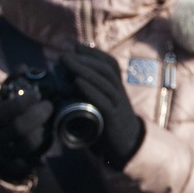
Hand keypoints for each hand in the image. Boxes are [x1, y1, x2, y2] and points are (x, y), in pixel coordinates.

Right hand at [0, 73, 55, 180]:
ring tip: (51, 118)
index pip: (6, 110)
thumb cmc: (4, 118)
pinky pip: (37, 157)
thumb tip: (24, 66)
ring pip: (30, 144)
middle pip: (19, 128)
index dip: (23, 101)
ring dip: (45, 129)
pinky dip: (46, 143)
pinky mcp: (20, 165)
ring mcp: (8, 154)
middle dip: (38, 114)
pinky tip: (50, 132)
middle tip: (49, 105)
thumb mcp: (3, 100)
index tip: (36, 94)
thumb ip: (13, 82)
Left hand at [60, 47, 143, 167]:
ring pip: (104, 82)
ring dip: (84, 70)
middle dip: (85, 59)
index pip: (110, 64)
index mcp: (118, 88)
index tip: (76, 46)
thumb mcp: (103, 105)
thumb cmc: (110, 125)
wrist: (128, 147)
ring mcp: (118, 106)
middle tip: (65, 55)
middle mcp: (120, 94)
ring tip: (67, 63)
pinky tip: (77, 82)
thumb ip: (92, 94)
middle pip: (106, 70)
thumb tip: (69, 82)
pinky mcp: (114, 120)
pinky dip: (90, 90)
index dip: (94, 53)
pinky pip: (103, 101)